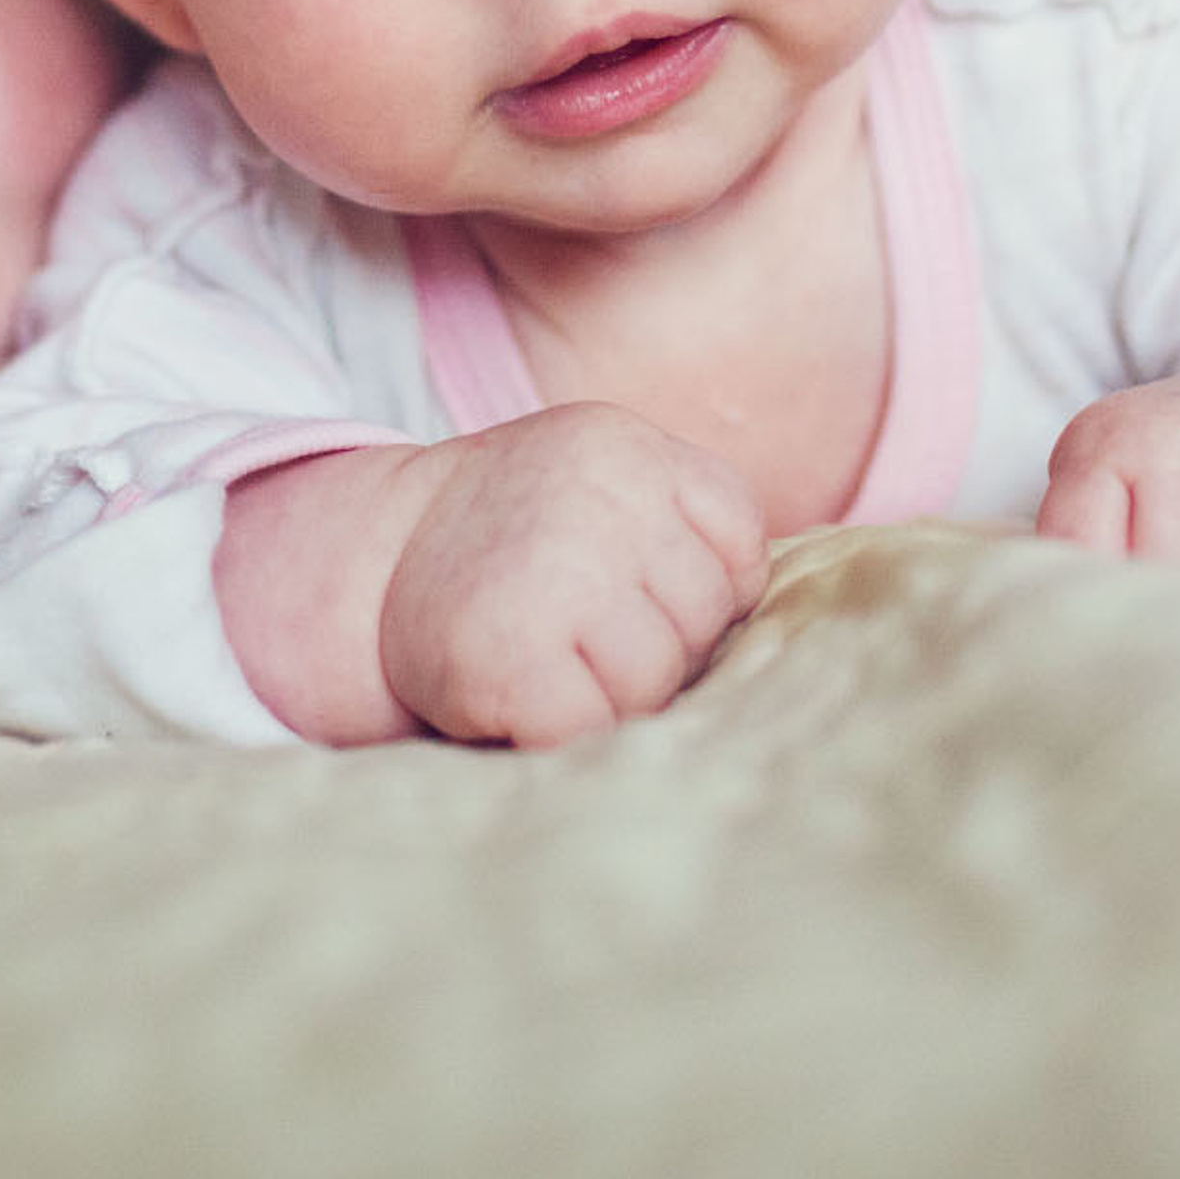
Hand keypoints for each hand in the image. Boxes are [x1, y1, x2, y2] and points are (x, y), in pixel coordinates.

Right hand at [218, 401, 767, 747]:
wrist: (365, 564)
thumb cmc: (512, 551)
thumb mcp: (603, 494)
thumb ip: (687, 532)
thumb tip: (814, 642)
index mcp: (625, 445)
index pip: (737, 557)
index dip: (686, 594)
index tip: (611, 584)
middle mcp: (595, 494)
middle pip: (699, 624)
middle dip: (648, 646)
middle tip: (562, 623)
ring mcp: (554, 572)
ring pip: (654, 684)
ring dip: (605, 696)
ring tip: (538, 654)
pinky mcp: (510, 656)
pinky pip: (592, 731)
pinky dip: (558, 733)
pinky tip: (513, 693)